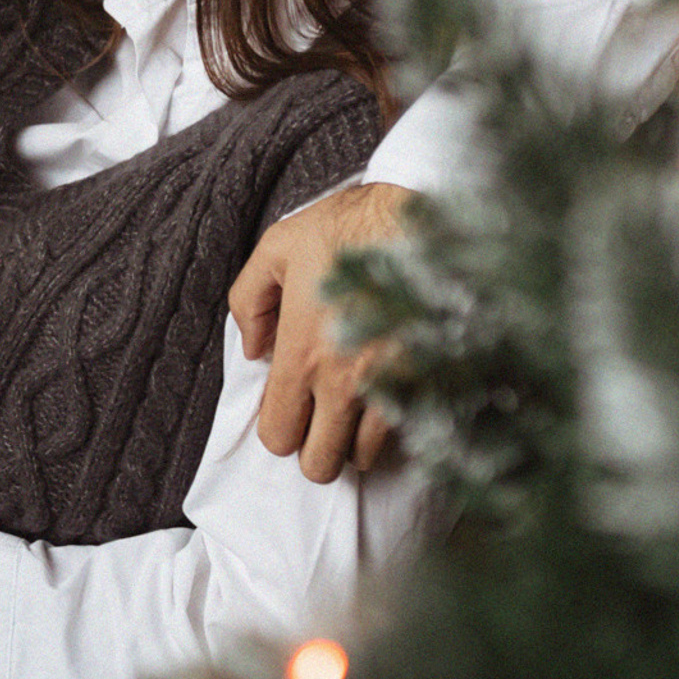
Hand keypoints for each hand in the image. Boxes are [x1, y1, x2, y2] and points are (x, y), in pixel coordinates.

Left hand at [227, 183, 411, 481]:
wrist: (425, 215)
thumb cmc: (350, 227)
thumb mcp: (276, 247)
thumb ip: (248, 301)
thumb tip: (254, 351)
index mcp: (301, 353)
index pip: (278, 435)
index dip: (280, 430)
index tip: (291, 410)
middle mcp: (343, 382)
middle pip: (320, 463)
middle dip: (315, 448)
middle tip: (322, 420)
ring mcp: (390, 387)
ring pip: (365, 458)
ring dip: (357, 440)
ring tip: (358, 408)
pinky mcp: (430, 382)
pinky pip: (407, 435)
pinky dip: (396, 428)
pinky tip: (391, 400)